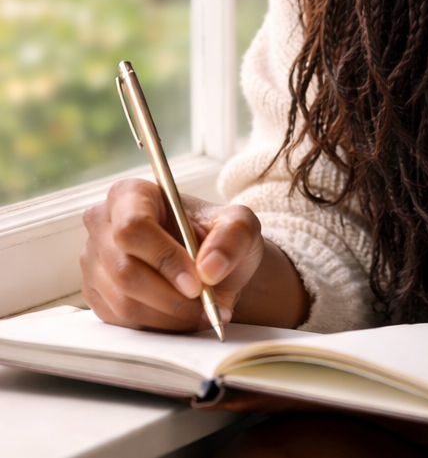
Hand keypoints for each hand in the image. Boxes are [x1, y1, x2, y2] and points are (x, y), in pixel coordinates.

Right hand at [81, 179, 264, 332]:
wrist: (210, 267)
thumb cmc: (219, 237)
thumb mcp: (240, 225)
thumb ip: (232, 237)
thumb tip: (209, 268)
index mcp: (130, 194)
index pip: (133, 227)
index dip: (164, 258)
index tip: (197, 283)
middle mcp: (102, 226)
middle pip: (126, 271)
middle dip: (171, 296)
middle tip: (207, 305)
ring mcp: (95, 264)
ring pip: (125, 302)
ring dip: (170, 315)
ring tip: (204, 312)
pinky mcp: (97, 297)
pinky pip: (123, 322)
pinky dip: (159, 326)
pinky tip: (184, 317)